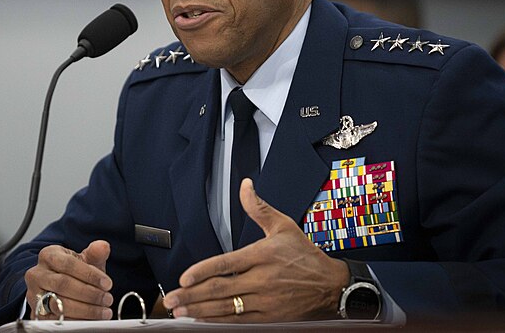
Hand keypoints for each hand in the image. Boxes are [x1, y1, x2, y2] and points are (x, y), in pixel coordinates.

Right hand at [24, 240, 113, 319]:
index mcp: (48, 255)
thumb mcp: (85, 260)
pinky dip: (75, 321)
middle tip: (107, 299)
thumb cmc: (74, 272)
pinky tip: (90, 319)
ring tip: (103, 310)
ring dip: (84, 309)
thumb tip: (103, 246)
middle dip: (89, 293)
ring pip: (58, 304)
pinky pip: (55, 319)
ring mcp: (34, 294)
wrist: (60, 287)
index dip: (89, 275)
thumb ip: (95, 253)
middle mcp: (37, 274)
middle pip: (63, 284)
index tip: (107, 283)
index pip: (68, 264)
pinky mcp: (37, 313)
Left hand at [163, 179, 348, 321]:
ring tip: (180, 311)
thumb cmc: (306, 255)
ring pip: (227, 308)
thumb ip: (258, 208)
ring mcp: (265, 301)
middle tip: (171, 299)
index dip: (202, 271)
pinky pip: (240, 321)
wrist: (332, 285)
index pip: (226, 264)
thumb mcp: (283, 226)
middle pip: (221, 289)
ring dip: (200, 310)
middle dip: (192, 295)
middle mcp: (262, 280)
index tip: (184, 277)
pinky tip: (203, 319)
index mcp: (262, 256)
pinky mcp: (270, 317)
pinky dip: (219, 322)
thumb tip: (245, 186)